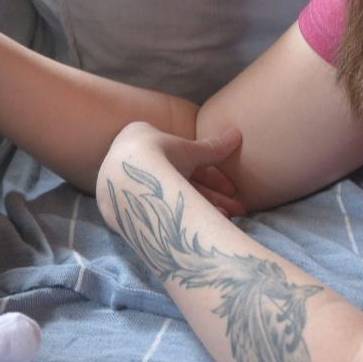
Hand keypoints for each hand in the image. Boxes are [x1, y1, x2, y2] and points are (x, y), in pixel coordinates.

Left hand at [97, 122, 244, 228]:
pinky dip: (184, 218)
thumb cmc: (157, 156)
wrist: (124, 181)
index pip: (187, 162)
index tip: (233, 190)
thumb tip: (237, 133)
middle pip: (183, 183)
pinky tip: (204, 229)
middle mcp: (138, 166)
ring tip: (227, 222)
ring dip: (204, 210)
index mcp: (147, 144)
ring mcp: (131, 187)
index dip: (214, 176)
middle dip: (214, 198)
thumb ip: (213, 147)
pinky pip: (161, 211)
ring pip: (175, 200)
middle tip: (238, 211)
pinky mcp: (128, 209)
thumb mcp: (190, 151)